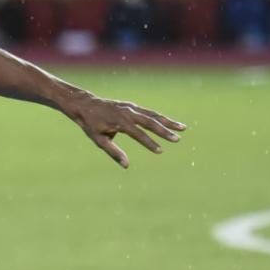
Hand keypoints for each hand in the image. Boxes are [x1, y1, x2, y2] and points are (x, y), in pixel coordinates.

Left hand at [61, 93, 184, 167]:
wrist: (86, 104)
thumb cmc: (91, 125)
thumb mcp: (99, 140)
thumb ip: (113, 152)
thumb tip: (126, 165)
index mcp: (119, 122)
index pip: (137, 134)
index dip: (149, 143)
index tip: (160, 151)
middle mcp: (127, 113)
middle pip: (149, 122)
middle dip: (164, 131)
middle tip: (177, 139)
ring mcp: (131, 108)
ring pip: (153, 115)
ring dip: (168, 121)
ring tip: (183, 128)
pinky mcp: (132, 106)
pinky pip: (149, 112)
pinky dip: (160, 117)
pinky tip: (170, 123)